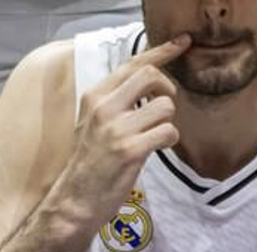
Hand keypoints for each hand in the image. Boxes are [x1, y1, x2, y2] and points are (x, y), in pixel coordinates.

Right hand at [53, 36, 188, 227]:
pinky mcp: (130, 150)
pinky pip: (168, 131)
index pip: (132, 65)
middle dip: (166, 89)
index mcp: (94, 98)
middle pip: (151, 76)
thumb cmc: (88, 164)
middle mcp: (103, 109)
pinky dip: (168, 140)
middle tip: (162, 107)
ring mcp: (116, 129)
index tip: (182, 44)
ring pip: (165, 106)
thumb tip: (148, 81)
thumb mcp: (91, 124)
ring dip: (167, 121)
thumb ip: (114, 101)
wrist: (74, 202)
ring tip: (153, 136)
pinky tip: (155, 149)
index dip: (161, 52)